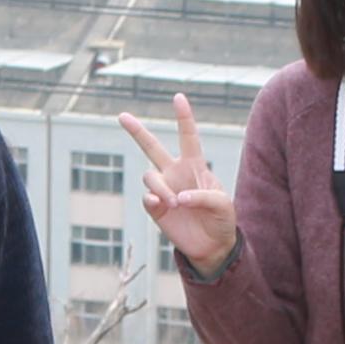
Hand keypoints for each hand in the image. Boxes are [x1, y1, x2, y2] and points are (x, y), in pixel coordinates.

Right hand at [120, 97, 237, 277]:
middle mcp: (175, 173)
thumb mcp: (222, 205)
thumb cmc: (221, 219)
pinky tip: (161, 204)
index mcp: (195, 165)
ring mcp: (163, 189)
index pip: (188, 136)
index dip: (183, 117)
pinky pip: (146, 197)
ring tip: (174, 202)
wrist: (212, 246)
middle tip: (121, 116)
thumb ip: (203, 196)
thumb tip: (179, 198)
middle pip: (151, 147)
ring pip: (149, 176)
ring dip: (160, 187)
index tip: (178, 97)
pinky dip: (152, 198)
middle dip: (136, 131)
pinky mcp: (155, 208)